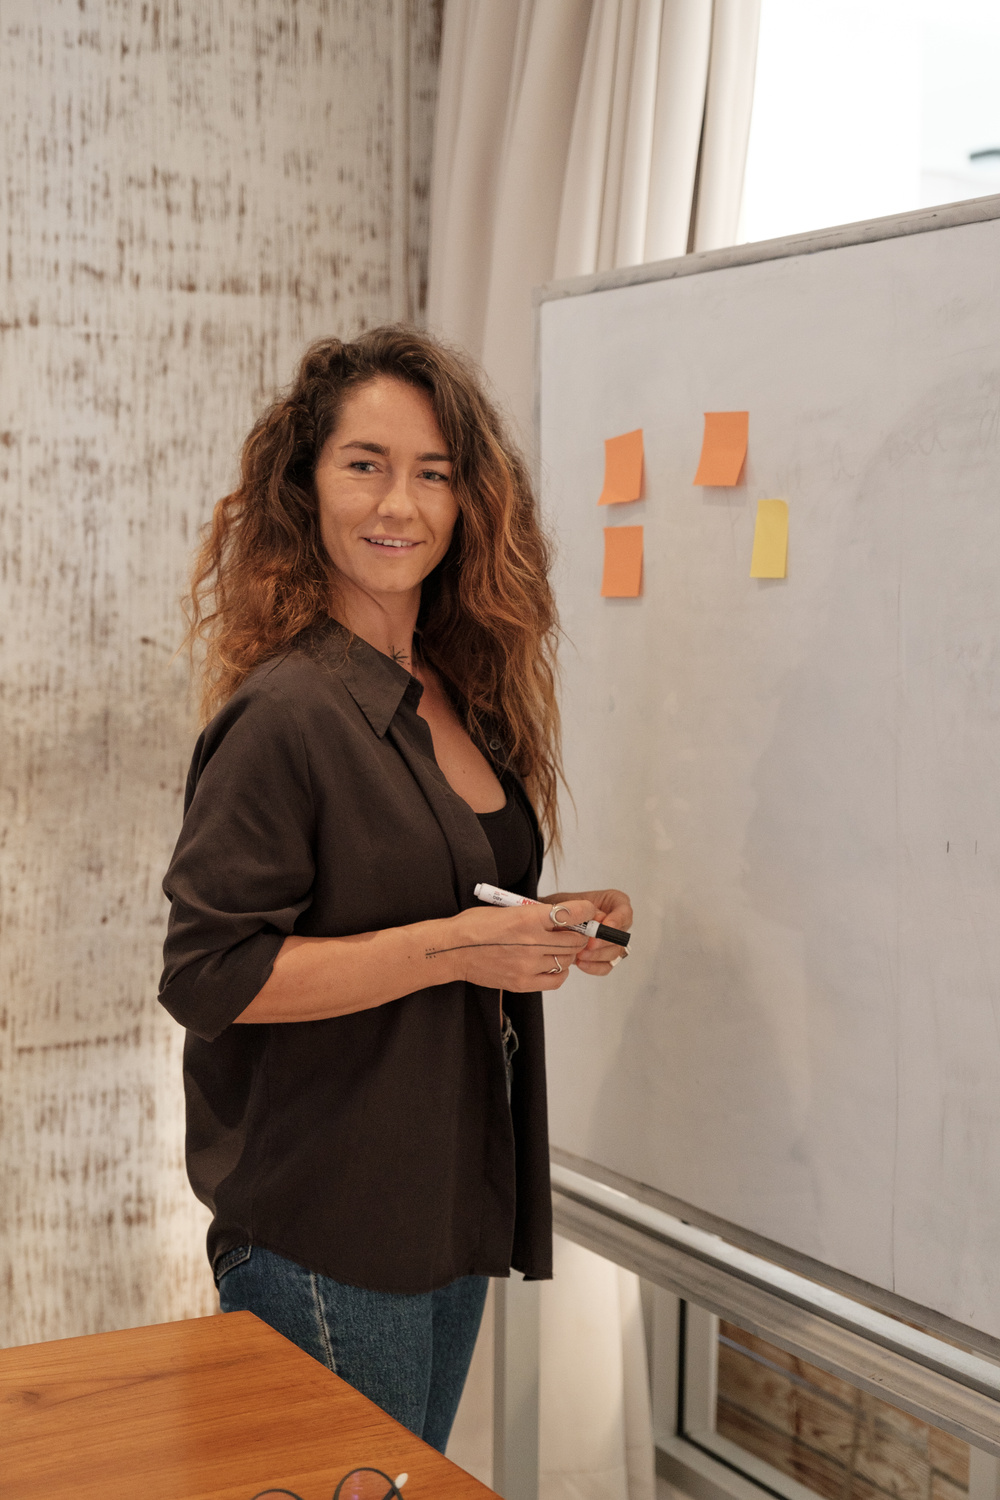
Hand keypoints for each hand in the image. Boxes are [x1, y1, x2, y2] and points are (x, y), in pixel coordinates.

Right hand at [431, 901, 597, 990]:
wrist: (453, 949)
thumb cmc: (476, 925)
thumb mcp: (508, 909)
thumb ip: (536, 913)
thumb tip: (562, 916)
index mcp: (528, 917)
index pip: (570, 913)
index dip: (585, 911)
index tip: (588, 911)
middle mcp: (532, 942)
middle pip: (574, 940)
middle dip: (578, 935)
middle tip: (573, 932)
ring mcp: (528, 965)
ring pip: (567, 960)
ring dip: (567, 953)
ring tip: (556, 948)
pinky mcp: (523, 982)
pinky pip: (556, 980)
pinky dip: (559, 972)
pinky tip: (551, 965)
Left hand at [540, 888, 632, 976]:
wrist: (553, 920)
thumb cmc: (564, 907)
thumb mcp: (570, 902)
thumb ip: (583, 910)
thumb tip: (595, 920)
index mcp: (615, 903)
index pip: (625, 912)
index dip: (617, 920)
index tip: (603, 925)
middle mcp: (618, 923)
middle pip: (620, 936)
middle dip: (604, 941)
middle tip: (589, 944)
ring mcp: (613, 942)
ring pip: (615, 953)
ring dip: (597, 955)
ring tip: (580, 954)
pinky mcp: (605, 958)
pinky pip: (606, 966)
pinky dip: (594, 966)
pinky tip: (581, 963)